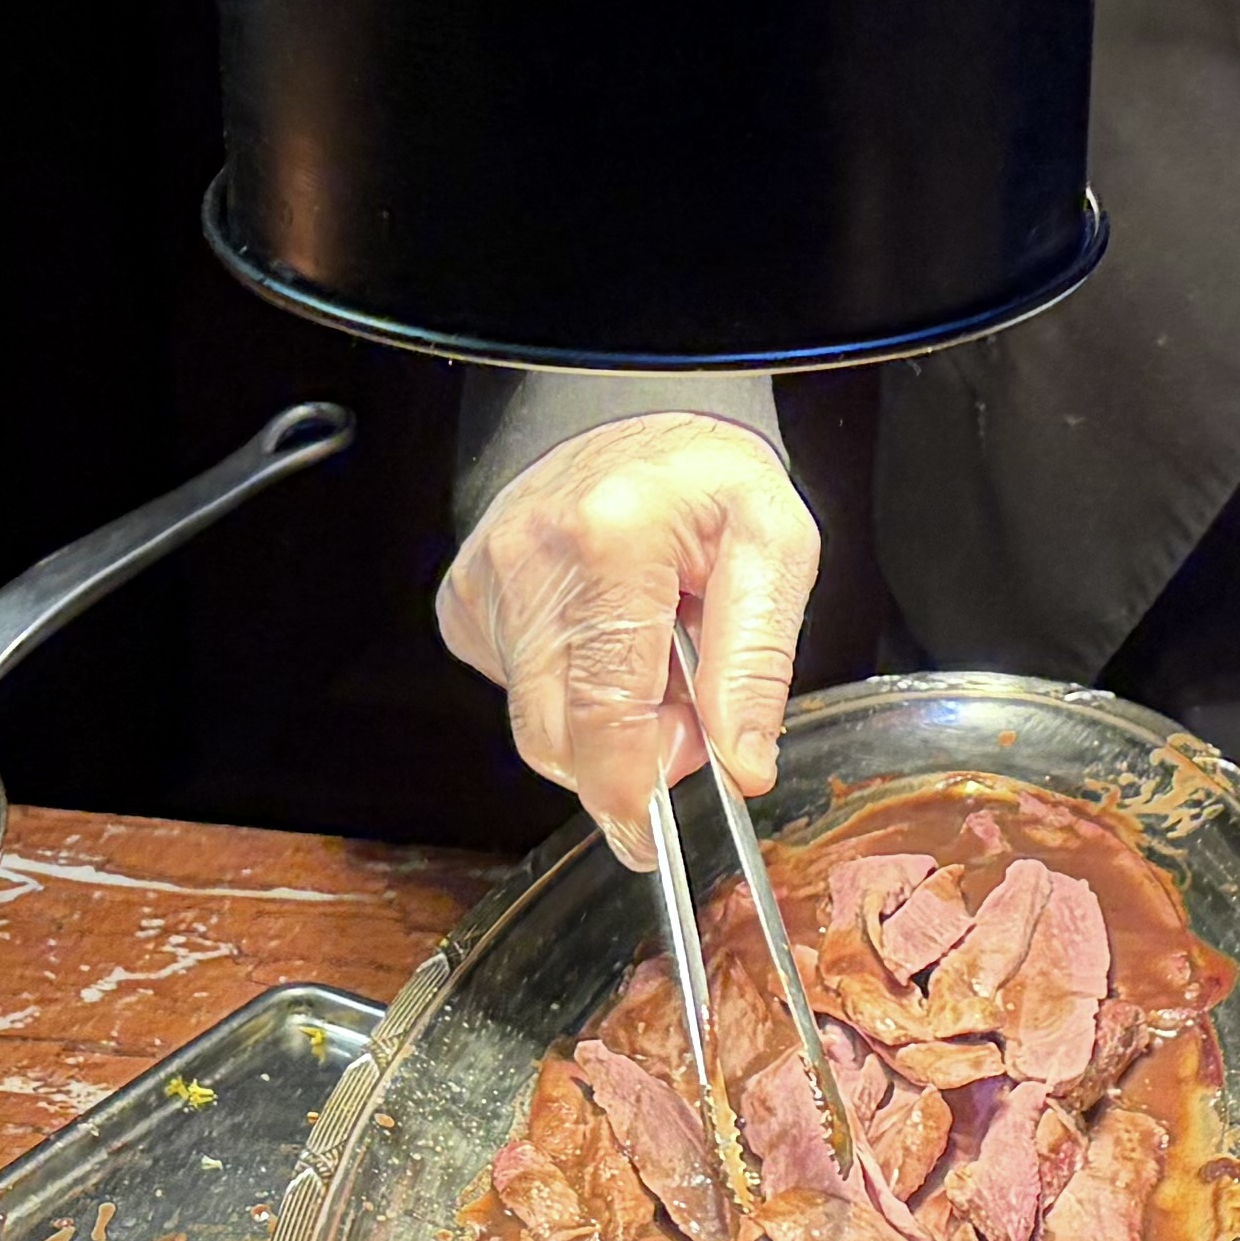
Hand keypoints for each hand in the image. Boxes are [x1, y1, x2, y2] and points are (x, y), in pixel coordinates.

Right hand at [434, 414, 820, 868]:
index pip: (604, 713)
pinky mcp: (464, 600)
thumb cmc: (704, 475)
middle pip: (558, 735)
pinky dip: (563, 689)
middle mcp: (531, 562)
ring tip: (647, 656)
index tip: (654, 831)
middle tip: (685, 718)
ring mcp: (485, 582)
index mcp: (612, 544)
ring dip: (599, 721)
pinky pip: (511, 690)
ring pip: (533, 721)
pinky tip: (599, 637)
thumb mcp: (775, 545)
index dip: (630, 791)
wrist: (628, 408)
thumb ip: (758, 659)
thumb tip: (741, 763)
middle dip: (625, 759)